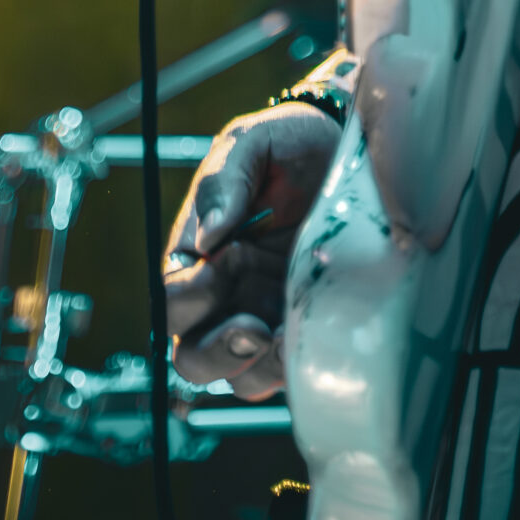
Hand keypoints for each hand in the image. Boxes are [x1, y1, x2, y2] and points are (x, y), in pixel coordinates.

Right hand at [162, 100, 341, 397]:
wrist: (346, 144)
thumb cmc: (287, 144)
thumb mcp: (251, 142)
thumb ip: (225, 180)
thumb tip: (210, 235)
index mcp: (197, 256)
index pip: (172, 298)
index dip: (191, 296)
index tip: (226, 266)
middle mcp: (224, 296)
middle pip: (194, 355)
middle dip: (218, 353)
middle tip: (255, 331)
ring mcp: (263, 316)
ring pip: (242, 376)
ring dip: (262, 368)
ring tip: (293, 337)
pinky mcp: (302, 326)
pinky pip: (289, 369)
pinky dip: (297, 366)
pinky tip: (321, 336)